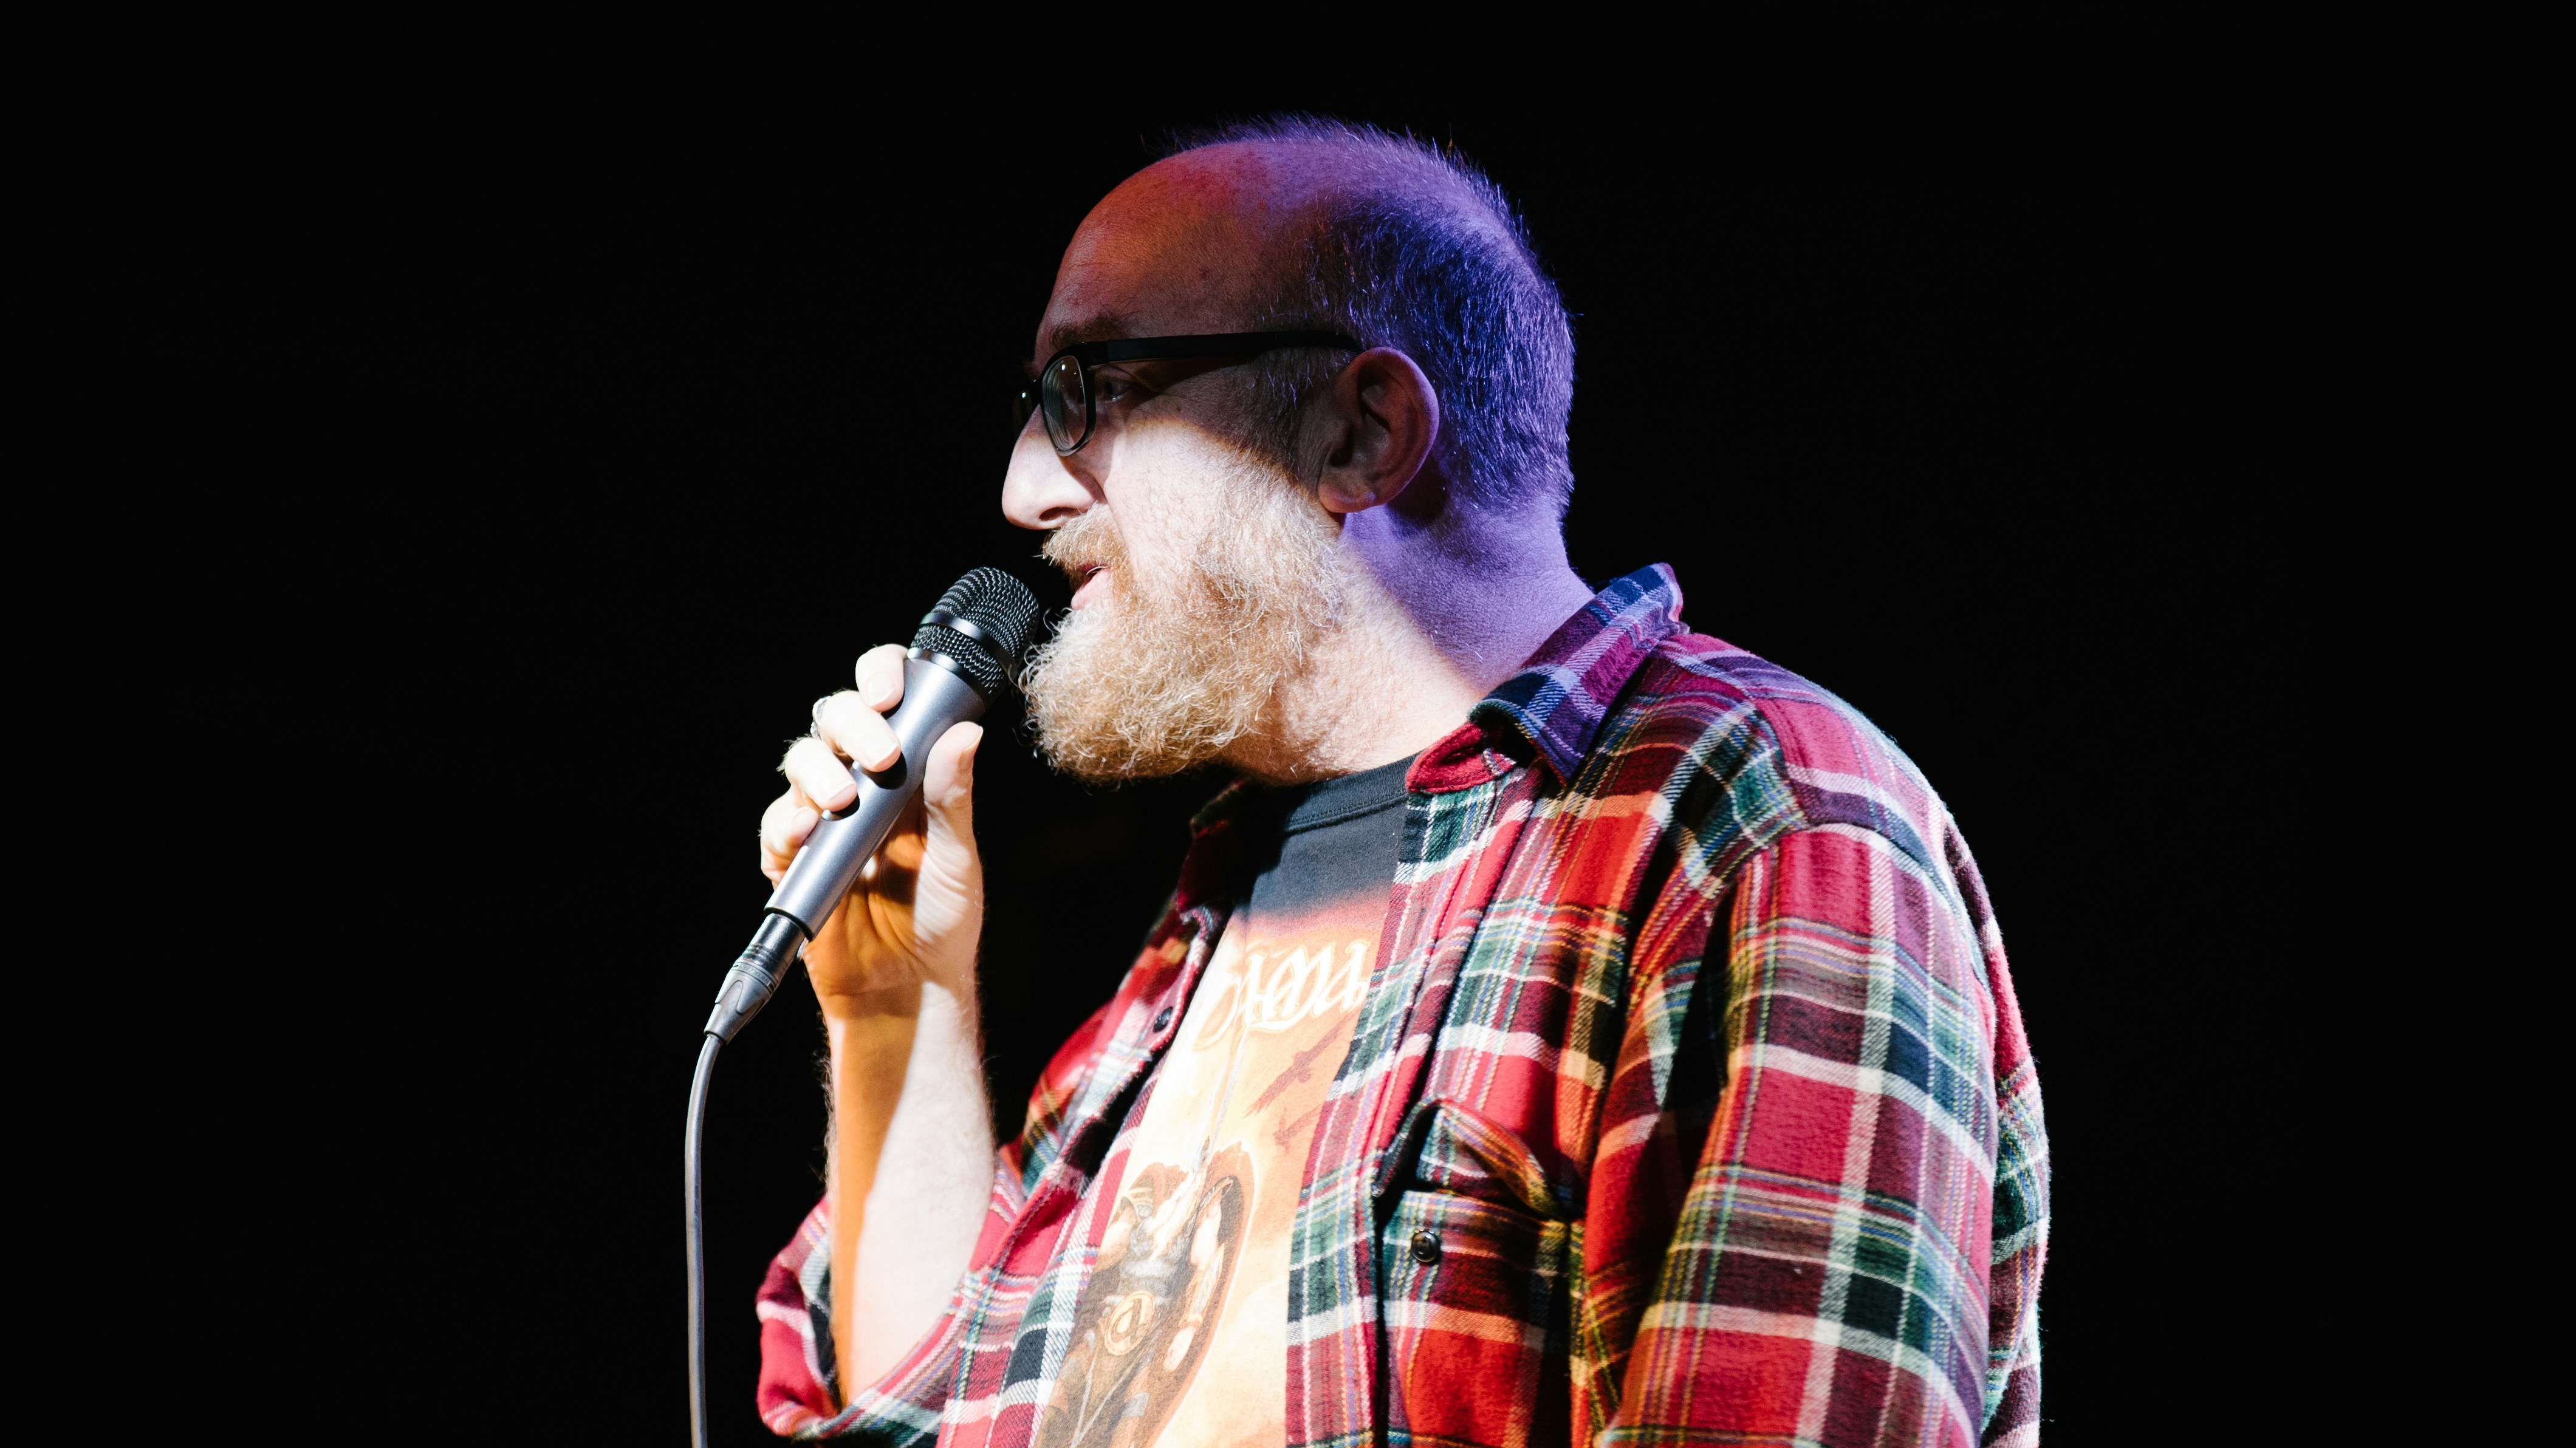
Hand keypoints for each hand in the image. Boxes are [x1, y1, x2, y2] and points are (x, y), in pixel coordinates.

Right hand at [761, 644, 984, 1013]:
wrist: (908, 986)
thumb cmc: (941, 920)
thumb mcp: (957, 858)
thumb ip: (954, 798)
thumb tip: (967, 734)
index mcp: (907, 770)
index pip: (886, 699)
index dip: (880, 677)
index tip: (889, 691)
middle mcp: (863, 782)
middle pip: (836, 719)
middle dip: (852, 722)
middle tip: (880, 752)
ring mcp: (825, 817)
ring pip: (802, 761)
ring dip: (819, 770)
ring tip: (844, 799)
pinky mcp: (794, 857)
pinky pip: (777, 824)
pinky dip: (788, 821)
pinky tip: (807, 831)